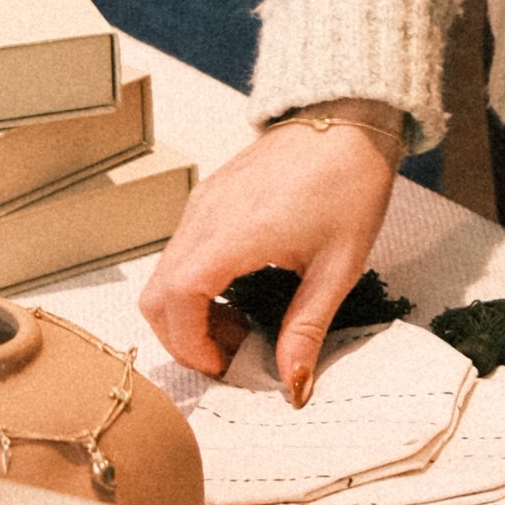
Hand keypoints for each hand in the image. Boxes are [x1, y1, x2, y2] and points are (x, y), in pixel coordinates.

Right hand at [140, 111, 402, 400]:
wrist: (348, 120)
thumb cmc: (348, 183)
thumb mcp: (337, 268)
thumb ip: (307, 329)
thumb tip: (293, 385)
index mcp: (232, 234)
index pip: (176, 302)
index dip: (191, 346)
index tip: (225, 367)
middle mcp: (204, 217)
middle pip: (156, 296)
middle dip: (184, 337)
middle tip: (231, 355)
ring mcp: (201, 205)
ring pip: (164, 275)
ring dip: (190, 312)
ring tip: (243, 324)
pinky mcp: (208, 198)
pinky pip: (180, 252)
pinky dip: (195, 285)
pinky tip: (240, 291)